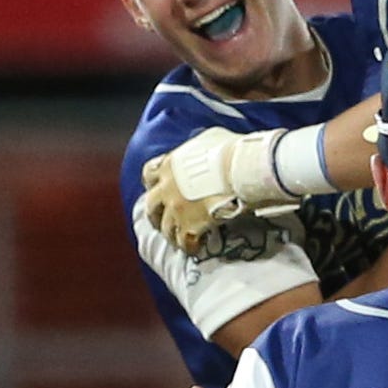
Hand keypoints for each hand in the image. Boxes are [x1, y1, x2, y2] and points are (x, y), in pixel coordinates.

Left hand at [139, 130, 296, 251]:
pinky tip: (196, 248)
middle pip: (151, 206)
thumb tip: (205, 148)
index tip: (158, 188)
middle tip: (162, 222)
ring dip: (172, 234)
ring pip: (166, 228)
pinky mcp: (189, 226)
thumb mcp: (209, 138)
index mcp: (169, 165)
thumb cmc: (229, 149)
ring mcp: (176, 209)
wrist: (238, 169)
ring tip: (181, 240)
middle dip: (156, 215)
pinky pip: (184, 243)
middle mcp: (167, 188)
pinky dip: (189, 246)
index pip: (148, 174)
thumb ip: (198, 148)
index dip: (153, 183)